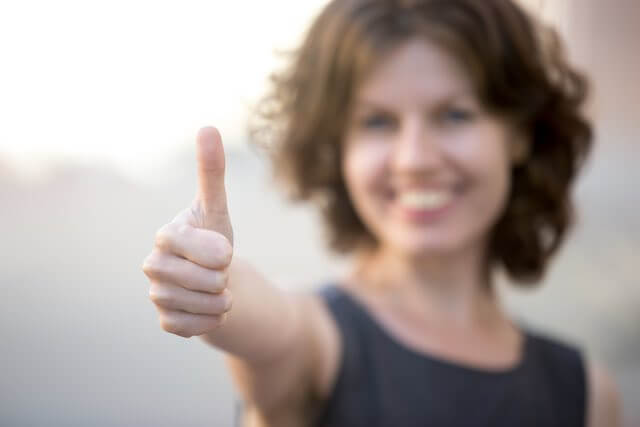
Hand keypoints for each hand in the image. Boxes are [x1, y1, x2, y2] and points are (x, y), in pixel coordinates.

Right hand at [143, 127, 233, 337]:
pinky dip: (212, 320)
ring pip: (201, 305)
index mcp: (165, 235)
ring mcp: (156, 294)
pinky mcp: (165, 320)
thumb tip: (208, 127)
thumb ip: (212, 171)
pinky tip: (209, 307)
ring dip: (221, 300)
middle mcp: (153, 265)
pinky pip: (194, 327)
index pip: (192, 245)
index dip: (217, 251)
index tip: (224, 249)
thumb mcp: (217, 206)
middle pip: (202, 280)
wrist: (214, 277)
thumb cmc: (214, 237)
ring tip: (218, 288)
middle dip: (223, 277)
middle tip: (220, 270)